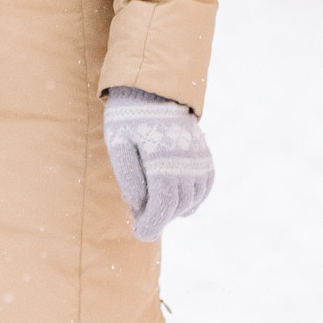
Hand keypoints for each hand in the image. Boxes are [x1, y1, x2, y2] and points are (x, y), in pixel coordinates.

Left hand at [102, 87, 214, 245]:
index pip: (163, 203)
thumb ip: (127, 174)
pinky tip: (174, 199)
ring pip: (191, 200)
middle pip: (177, 206)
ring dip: (173, 211)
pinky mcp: (204, 156)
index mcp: (163, 157)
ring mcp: (199, 158)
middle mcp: (187, 160)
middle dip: (158, 220)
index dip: (151, 224)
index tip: (139, 234)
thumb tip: (136, 204)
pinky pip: (204, 188)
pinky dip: (190, 200)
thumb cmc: (129, 116)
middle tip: (139, 223)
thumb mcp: (117, 142)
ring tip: (152, 207)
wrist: (153, 88)